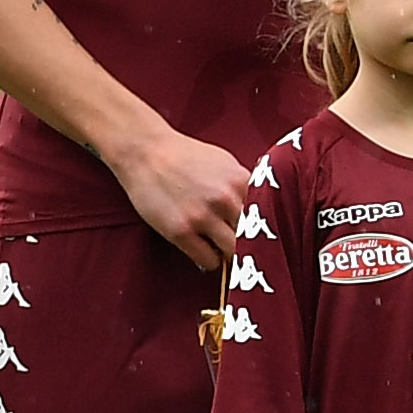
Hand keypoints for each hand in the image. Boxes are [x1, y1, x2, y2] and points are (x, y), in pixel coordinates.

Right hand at [110, 122, 250, 270]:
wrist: (145, 151)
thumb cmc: (184, 155)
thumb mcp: (224, 163)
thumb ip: (242, 186)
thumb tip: (256, 209)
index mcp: (241, 182)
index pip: (268, 218)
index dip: (264, 229)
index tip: (260, 237)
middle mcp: (225, 200)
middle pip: (253, 238)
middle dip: (250, 246)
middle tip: (243, 250)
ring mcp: (202, 217)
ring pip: (232, 252)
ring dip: (228, 255)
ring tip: (221, 250)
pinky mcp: (180, 231)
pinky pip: (207, 260)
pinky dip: (208, 261)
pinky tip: (203, 251)